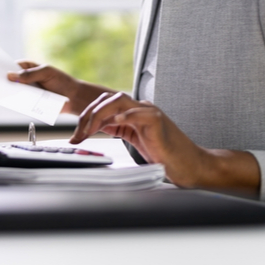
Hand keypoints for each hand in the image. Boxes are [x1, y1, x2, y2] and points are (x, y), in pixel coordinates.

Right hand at [6, 61, 112, 115]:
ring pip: (12, 92)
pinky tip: (8, 102)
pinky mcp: (29, 103)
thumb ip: (29, 75)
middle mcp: (25, 80)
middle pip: (9, 80)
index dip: (2, 67)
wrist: (72, 98)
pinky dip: (13, 102)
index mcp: (28, 68)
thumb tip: (10, 75)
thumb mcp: (46, 73)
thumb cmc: (61, 81)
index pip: (11, 66)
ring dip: (6, 92)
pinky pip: (19, 103)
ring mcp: (26, 92)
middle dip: (1, 81)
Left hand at [70, 92, 260, 192]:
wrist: (189, 165)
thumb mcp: (134, 141)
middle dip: (87, 115)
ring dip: (98, 114)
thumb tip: (92, 130)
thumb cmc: (165, 156)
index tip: (75, 135)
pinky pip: (139, 113)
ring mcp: (149, 112)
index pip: (103, 105)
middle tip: (77, 135)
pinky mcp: (158, 121)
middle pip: (107, 99)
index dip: (86, 118)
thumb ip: (117, 130)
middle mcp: (139, 109)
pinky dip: (125, 115)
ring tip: (88, 131)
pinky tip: (115, 122)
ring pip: (118, 101)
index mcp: (133, 113)